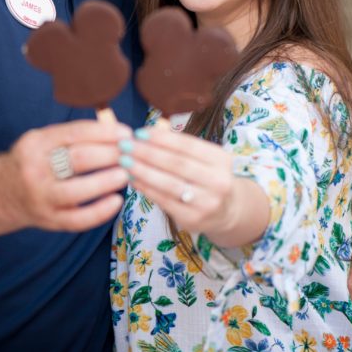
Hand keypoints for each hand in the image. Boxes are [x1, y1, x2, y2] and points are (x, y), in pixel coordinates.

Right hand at [0, 117, 132, 232]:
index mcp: (34, 144)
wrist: (1, 193)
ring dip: (106, 182)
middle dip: (109, 155)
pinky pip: (78, 219)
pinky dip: (100, 211)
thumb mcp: (41, 140)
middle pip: (77, 160)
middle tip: (130, 153)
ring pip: (77, 191)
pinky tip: (116, 201)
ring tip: (125, 174)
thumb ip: (72, 136)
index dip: (103, 133)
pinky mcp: (49, 220)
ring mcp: (41, 197)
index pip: (73, 133)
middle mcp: (34, 170)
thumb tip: (114, 132)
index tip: (125, 133)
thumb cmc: (32, 161)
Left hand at [120, 127, 265, 243]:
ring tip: (124, 161)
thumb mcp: (204, 159)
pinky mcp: (193, 219)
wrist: (228, 212)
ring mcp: (207, 202)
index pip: (187, 145)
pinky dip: (145, 188)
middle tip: (125, 145)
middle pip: (177, 164)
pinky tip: (132, 179)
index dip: (161, 138)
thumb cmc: (206, 177)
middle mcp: (219, 181)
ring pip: (168, 184)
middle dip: (147, 153)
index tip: (138, 132)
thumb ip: (179, 147)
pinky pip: (164, 201)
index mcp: (221, 160)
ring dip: (142, 171)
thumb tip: (143, 134)